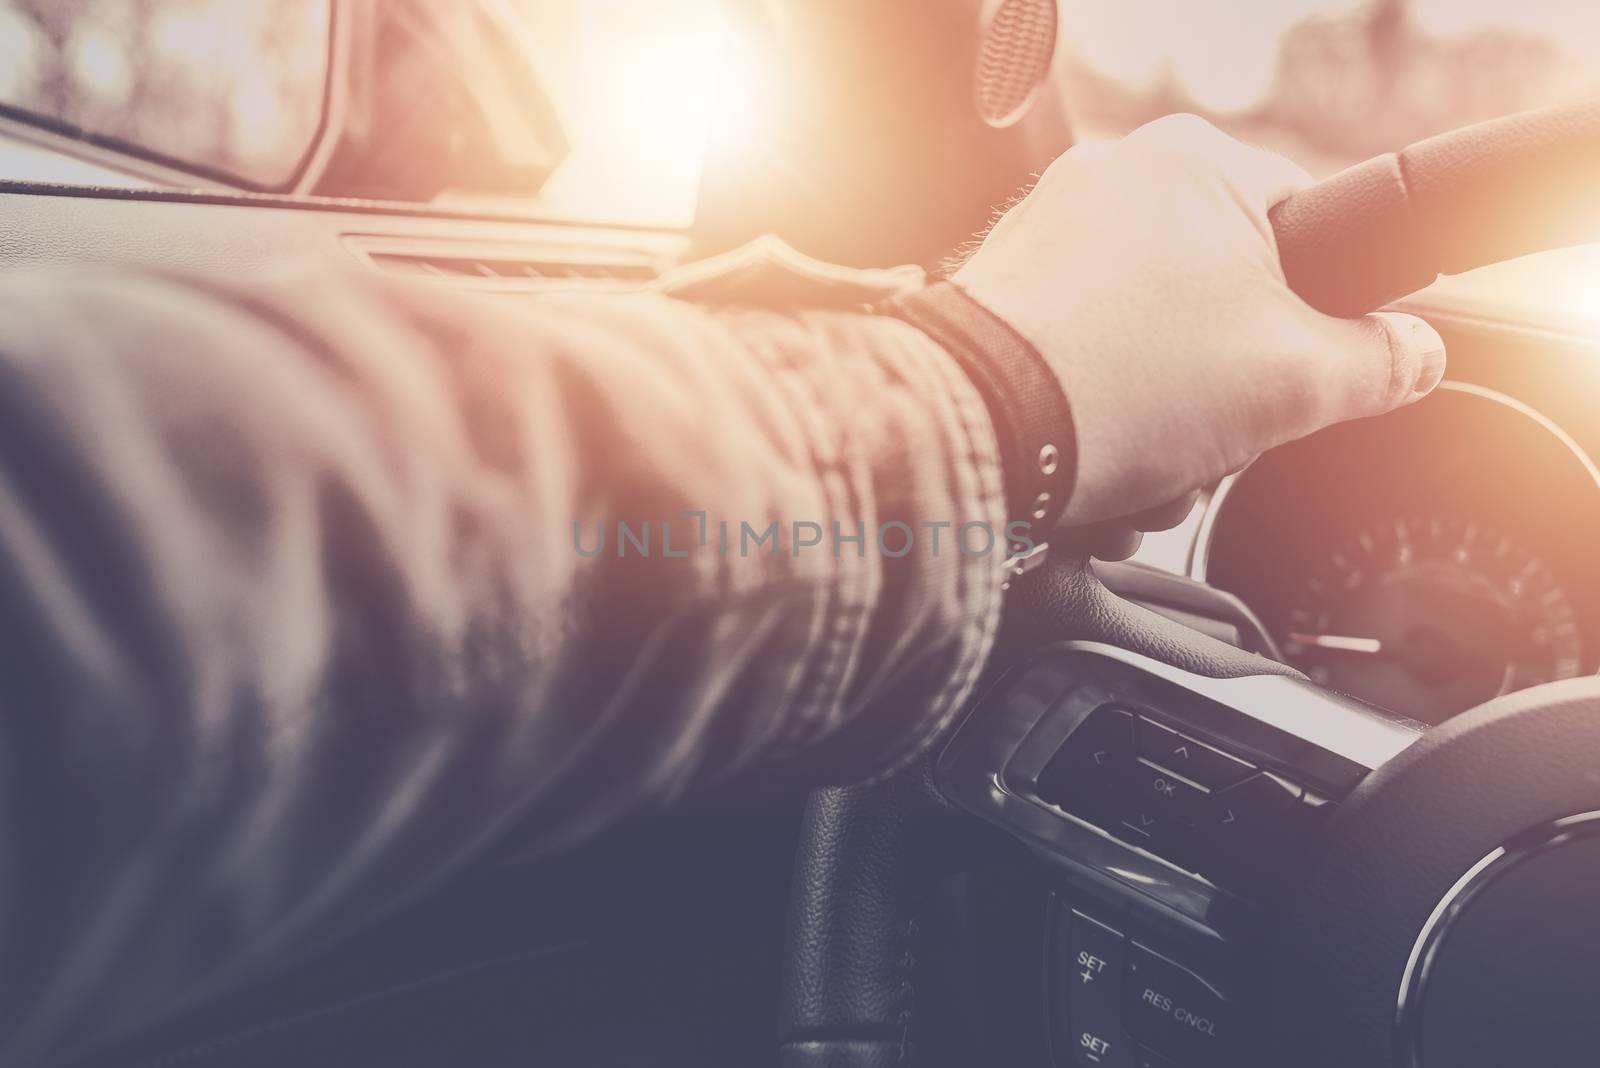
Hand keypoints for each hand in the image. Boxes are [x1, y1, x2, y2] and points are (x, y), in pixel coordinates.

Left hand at [954, 114, 1445, 530]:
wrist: (970, 436)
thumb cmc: (1119, 387)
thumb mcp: (1296, 382)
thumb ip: (1380, 363)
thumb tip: (1415, 354)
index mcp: (1200, 162)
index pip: (1311, 228)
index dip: (1322, 317)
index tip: (1306, 369)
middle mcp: (1115, 179)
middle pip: (1228, 302)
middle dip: (1228, 393)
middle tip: (1212, 431)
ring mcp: (1048, 236)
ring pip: (1155, 345)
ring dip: (1164, 424)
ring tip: (1142, 459)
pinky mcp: (1002, 297)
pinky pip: (1086, 360)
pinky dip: (1099, 417)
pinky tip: (1093, 461)